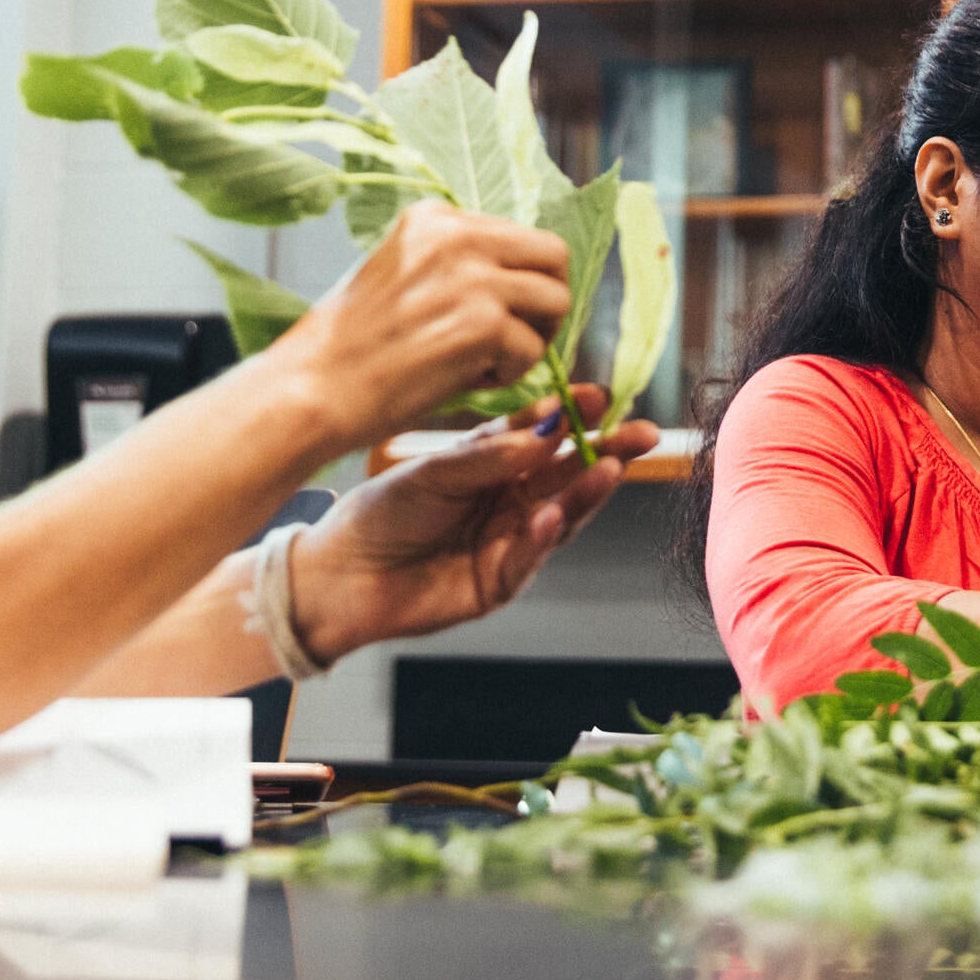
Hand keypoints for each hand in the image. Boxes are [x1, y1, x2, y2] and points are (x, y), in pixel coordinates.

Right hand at [291, 203, 573, 446]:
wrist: (311, 390)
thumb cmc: (352, 348)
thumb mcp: (402, 275)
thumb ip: (458, 264)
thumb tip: (526, 279)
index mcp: (435, 216)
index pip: (521, 235)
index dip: (518, 282)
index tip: (491, 315)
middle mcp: (456, 234)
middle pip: (554, 255)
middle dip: (546, 301)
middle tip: (515, 339)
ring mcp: (472, 276)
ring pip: (556, 300)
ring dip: (532, 339)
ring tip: (488, 363)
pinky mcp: (483, 325)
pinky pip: (533, 351)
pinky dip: (508, 376)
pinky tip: (465, 381)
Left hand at [292, 387, 658, 663]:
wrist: (339, 574)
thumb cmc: (379, 514)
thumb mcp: (434, 469)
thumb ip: (491, 453)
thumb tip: (550, 428)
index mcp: (491, 465)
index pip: (543, 437)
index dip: (573, 417)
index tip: (599, 395)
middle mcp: (507, 501)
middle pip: (567, 475)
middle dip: (606, 452)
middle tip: (640, 434)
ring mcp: (507, 543)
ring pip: (560, 515)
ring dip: (586, 493)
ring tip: (610, 468)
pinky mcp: (499, 584)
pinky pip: (530, 558)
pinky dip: (543, 537)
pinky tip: (551, 517)